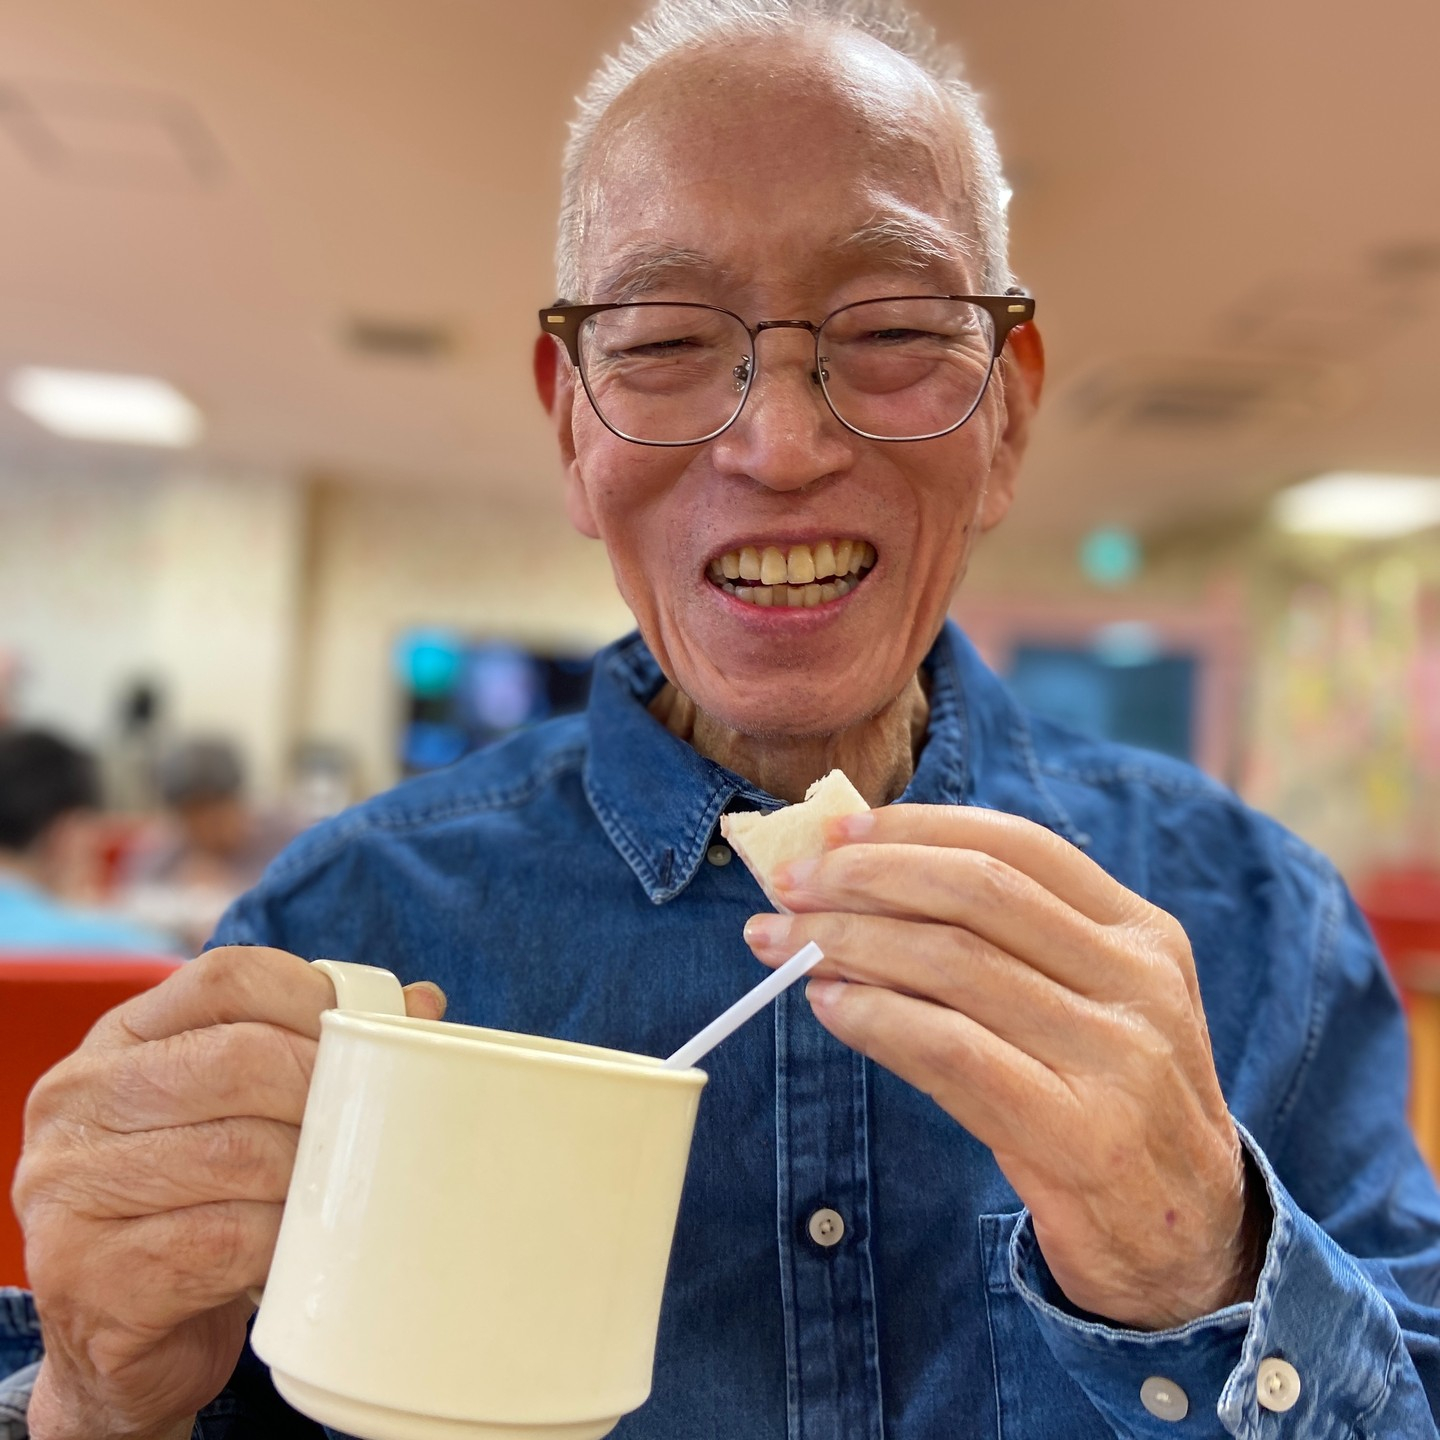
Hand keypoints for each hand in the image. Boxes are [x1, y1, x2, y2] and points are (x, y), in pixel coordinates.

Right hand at [13, 946, 446, 1439]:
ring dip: (312, 1176)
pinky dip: (283, 1243)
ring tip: (344, 1191)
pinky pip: (222, 1241)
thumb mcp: (231, 1109)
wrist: (113, 1338)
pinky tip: (302, 1249)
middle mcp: (78, 1099)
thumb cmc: (193, 1200)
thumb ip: (308, 1047)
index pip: (226, 977)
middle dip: (325, 1092)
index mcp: (120, 1039)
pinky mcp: (88, 1273)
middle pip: (239, 1059)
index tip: (367, 1042)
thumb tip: (422, 1003)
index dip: (313, 999)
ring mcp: (69, 1186)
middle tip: (371, 1127)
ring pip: (238, 1153)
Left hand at [743, 805, 1267, 1330]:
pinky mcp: (1081, 1134)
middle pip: (978, 890)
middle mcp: (1137, 982)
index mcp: (1140, 932)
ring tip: (783, 943)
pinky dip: (875, 1018)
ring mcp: (1117, 1058)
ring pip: (954, 962)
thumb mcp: (1086, 1004)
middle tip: (789, 883)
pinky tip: (829, 1005)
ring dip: (848, 941)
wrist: (1190, 1243)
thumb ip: (1002, 944)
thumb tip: (860, 881)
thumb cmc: (1108, 1104)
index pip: (1016, 844)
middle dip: (867, 875)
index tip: (835, 829)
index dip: (915, 828)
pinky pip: (951, 1051)